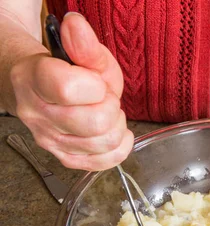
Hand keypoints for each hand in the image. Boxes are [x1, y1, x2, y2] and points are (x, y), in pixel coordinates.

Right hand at [10, 13, 131, 170]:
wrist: (46, 90)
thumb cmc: (70, 71)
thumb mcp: (82, 53)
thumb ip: (84, 43)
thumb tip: (76, 25)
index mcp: (35, 80)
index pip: (68, 89)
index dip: (95, 86)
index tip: (97, 82)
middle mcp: (37, 114)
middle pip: (93, 122)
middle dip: (112, 107)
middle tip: (107, 99)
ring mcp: (50, 140)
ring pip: (102, 143)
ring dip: (117, 127)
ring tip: (108, 113)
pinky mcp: (65, 157)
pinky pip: (103, 162)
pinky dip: (120, 148)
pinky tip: (117, 134)